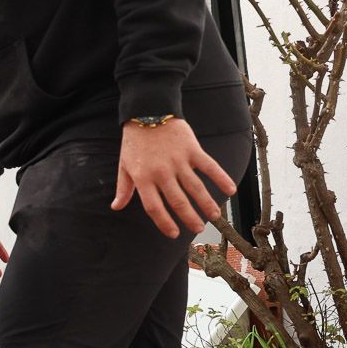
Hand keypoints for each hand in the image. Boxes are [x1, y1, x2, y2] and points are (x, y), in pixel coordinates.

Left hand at [112, 118, 236, 238]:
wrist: (147, 114)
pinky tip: (230, 190)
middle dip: (189, 218)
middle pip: (178, 201)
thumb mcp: (124, 166)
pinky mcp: (192, 150)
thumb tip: (116, 206)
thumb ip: (123, 188)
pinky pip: (209, 167)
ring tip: (215, 216)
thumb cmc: (134, 143)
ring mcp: (178, 161)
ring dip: (207, 204)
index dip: (164, 223)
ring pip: (195, 188)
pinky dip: (221, 178)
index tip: (174, 233)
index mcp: (143, 178)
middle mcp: (161, 172)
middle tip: (198, 229)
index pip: (154, 207)